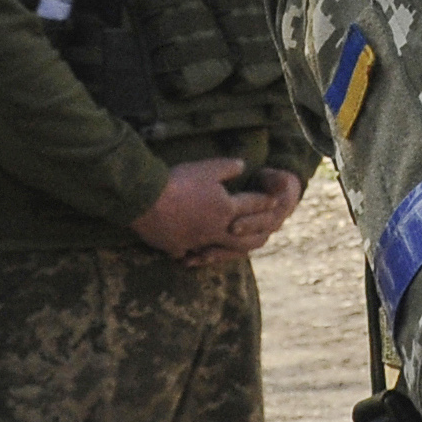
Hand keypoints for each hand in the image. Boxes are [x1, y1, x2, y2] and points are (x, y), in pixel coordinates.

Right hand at [133, 156, 256, 258]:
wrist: (147, 199)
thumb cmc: (180, 181)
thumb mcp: (208, 168)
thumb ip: (228, 167)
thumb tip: (243, 165)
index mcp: (226, 209)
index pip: (252, 205)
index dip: (264, 201)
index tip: (275, 201)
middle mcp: (215, 230)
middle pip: (242, 239)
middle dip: (256, 236)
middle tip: (265, 235)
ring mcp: (196, 241)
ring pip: (217, 250)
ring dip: (227, 250)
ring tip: (230, 248)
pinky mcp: (177, 247)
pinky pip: (188, 253)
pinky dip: (192, 254)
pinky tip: (191, 255)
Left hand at [204, 165, 305, 265]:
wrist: (274, 195)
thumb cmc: (269, 182)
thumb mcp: (272, 178)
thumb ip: (275, 180)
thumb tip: (283, 183)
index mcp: (274, 217)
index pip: (262, 224)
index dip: (248, 225)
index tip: (232, 227)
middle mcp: (264, 232)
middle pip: (246, 243)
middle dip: (227, 246)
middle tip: (207, 247)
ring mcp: (251, 240)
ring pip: (233, 252)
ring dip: (215, 255)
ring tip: (195, 256)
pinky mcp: (237, 244)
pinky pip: (224, 254)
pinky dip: (208, 257)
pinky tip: (189, 260)